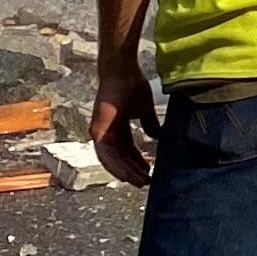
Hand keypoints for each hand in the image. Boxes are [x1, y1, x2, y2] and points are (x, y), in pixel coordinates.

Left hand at [92, 68, 156, 185]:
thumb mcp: (145, 110)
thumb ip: (150, 124)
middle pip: (120, 158)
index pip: (127, 151)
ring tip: (141, 181)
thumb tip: (159, 136)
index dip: (138, 162)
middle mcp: (107, 133)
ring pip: (112, 160)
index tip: (150, 172)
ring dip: (126, 172)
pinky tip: (127, 175)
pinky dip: (116, 166)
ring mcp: (100, 132)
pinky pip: (105, 155)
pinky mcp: (97, 131)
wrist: (123, 73)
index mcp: (117, 128)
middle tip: (147, 182)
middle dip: (133, 171)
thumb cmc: (132, 85)